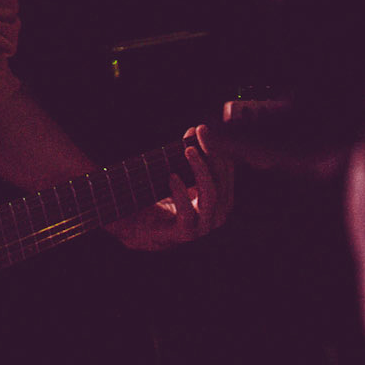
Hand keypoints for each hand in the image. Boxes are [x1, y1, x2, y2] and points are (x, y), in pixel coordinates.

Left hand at [109, 124, 234, 251]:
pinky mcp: (185, 235)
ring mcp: (203, 227)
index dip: (215, 148)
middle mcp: (216, 214)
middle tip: (199, 132)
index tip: (200, 129)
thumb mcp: (177, 172)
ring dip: (201, 170)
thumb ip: (188, 154)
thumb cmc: (161, 197)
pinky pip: (188, 215)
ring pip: (211, 196)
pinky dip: (181, 194)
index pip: (225, 170)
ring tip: (189, 151)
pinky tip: (172, 177)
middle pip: (221, 180)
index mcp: (219, 199)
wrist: (139, 226)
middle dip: (212, 153)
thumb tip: (193, 130)